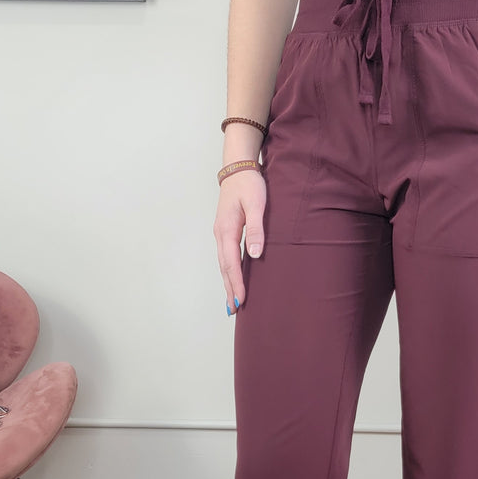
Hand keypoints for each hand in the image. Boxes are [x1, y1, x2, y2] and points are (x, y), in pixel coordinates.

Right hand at [214, 168, 265, 314]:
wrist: (238, 168)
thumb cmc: (249, 184)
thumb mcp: (257, 205)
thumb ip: (256, 230)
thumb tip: (255, 255)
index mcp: (227, 230)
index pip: (231, 263)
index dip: (236, 283)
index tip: (241, 301)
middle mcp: (220, 234)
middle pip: (224, 268)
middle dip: (229, 289)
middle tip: (233, 310)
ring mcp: (221, 233)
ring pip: (223, 264)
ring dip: (227, 283)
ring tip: (232, 302)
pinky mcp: (225, 231)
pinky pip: (226, 256)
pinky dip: (228, 271)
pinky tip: (233, 279)